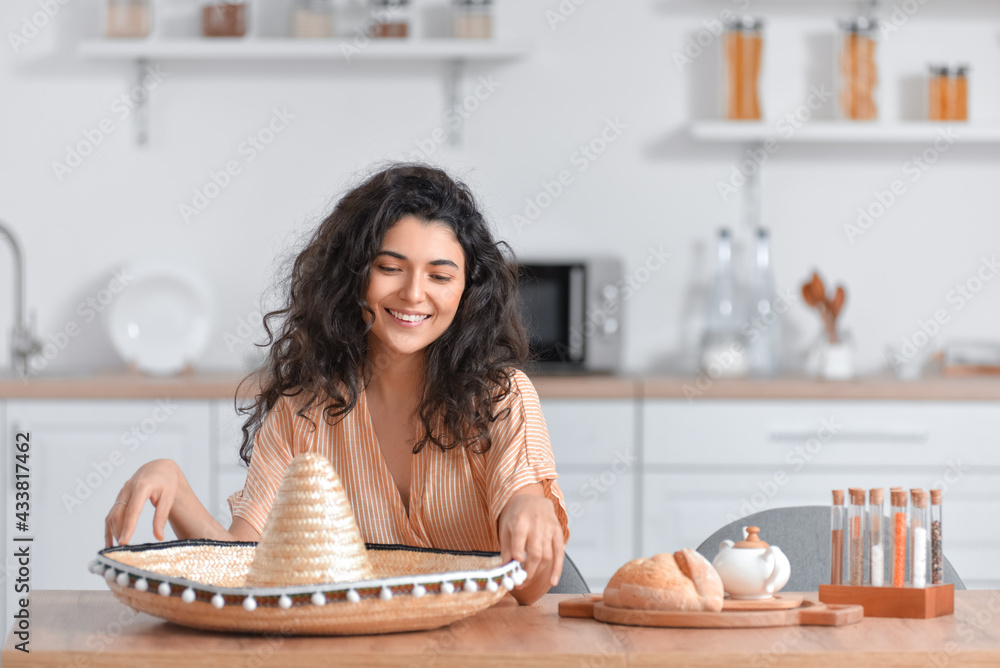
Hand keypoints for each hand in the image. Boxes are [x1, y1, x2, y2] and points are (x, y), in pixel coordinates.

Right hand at [105, 459, 183, 547]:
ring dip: (114, 531)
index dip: (128, 527)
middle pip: (119, 514)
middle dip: (119, 532)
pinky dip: (110, 528)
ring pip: (113, 514)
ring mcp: (122, 492)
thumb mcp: (169, 496)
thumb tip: (159, 537)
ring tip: (118, 548)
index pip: (133, 510)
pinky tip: (110, 541)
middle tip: (123, 549)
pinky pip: (112, 513)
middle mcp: (128, 489)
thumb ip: (162, 517)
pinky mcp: (120, 497)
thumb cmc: (166, 481)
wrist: (159, 468)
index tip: (124, 542)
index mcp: (142, 486)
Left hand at [498, 483, 564, 603]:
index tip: (514, 572)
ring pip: (547, 555)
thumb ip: (506, 550)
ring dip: (539, 573)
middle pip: (535, 553)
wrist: (531, 498)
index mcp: (519, 521)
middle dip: (529, 572)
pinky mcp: (558, 532)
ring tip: (528, 582)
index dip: (518, 556)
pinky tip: (553, 581)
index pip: (519, 540)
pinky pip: (560, 553)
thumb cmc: (516, 516)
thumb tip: (505, 571)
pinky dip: (557, 569)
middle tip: (521, 584)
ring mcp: (549, 528)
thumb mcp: (505, 528)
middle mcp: (536, 524)